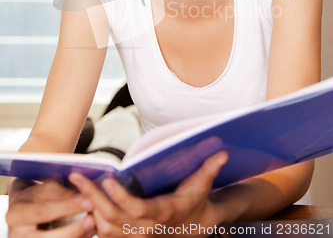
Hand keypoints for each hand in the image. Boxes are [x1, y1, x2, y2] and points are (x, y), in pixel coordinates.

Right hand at [6, 178, 95, 236]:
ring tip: (94, 226)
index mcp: (16, 214)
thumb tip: (85, 196)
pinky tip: (88, 233)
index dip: (67, 206)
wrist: (24, 209)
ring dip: (77, 237)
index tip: (88, 200)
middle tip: (92, 220)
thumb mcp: (45, 188)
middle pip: (48, 237)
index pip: (44, 211)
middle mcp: (17, 234)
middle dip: (73, 229)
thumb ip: (62, 193)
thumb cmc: (36, 195)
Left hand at [69, 150, 227, 236]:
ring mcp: (135, 237)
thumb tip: (222, 151)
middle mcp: (147, 229)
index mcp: (163, 214)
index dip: (121, 197)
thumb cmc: (195, 201)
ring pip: (104, 228)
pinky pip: (104, 233)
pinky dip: (91, 219)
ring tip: (76, 185)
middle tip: (77, 176)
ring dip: (89, 206)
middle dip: (93, 196)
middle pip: (113, 218)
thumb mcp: (203, 185)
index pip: (138, 209)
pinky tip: (82, 200)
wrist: (194, 228)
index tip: (109, 178)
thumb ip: (209, 169)